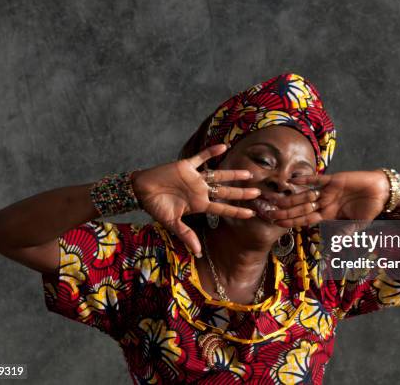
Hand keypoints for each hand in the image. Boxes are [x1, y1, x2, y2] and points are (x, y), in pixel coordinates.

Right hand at [132, 144, 260, 256]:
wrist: (141, 190)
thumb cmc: (156, 207)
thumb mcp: (172, 223)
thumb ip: (186, 235)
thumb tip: (198, 253)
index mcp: (199, 204)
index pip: (222, 208)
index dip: (236, 211)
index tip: (252, 213)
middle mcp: (201, 191)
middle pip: (225, 192)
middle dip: (241, 193)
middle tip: (258, 192)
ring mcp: (195, 178)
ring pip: (218, 175)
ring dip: (232, 174)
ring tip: (248, 172)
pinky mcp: (187, 166)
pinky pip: (201, 157)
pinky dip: (211, 152)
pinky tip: (224, 147)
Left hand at [266, 170, 389, 227]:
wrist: (380, 191)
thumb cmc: (370, 208)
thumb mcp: (357, 225)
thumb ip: (344, 233)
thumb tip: (334, 247)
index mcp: (328, 215)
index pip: (305, 219)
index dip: (291, 222)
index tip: (277, 225)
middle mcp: (324, 203)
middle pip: (301, 208)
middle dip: (285, 212)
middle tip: (268, 213)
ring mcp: (327, 191)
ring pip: (305, 196)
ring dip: (290, 198)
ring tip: (275, 200)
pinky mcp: (333, 179)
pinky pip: (317, 179)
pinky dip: (305, 179)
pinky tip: (292, 181)